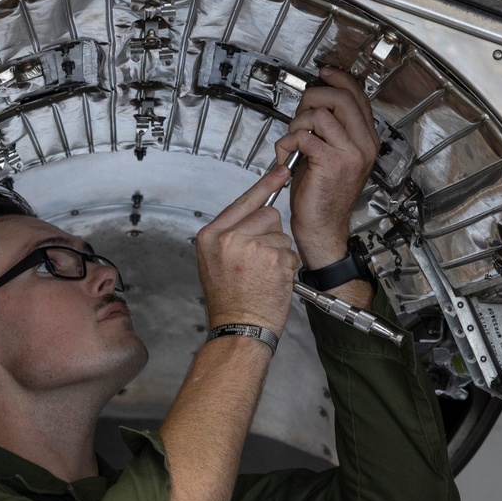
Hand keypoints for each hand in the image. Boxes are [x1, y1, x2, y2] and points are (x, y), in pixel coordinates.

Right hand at [196, 165, 300, 334]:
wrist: (239, 329)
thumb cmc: (230, 301)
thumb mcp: (215, 262)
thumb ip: (230, 236)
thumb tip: (256, 216)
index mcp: (211, 235)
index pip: (243, 201)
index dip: (265, 185)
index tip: (281, 171)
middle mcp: (228, 238)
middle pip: (267, 215)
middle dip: (270, 235)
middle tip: (258, 263)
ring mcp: (251, 247)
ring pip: (281, 234)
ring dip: (279, 254)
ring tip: (263, 275)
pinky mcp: (272, 258)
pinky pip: (290, 252)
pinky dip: (287, 268)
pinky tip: (272, 282)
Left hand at [274, 67, 379, 269]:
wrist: (322, 227)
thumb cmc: (322, 194)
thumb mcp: (332, 154)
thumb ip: (331, 128)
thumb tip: (315, 101)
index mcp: (367, 140)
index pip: (358, 96)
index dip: (338, 79)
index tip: (323, 74)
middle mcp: (364, 144)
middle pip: (340, 97)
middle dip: (311, 98)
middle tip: (299, 116)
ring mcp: (351, 153)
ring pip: (319, 114)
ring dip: (296, 124)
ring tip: (292, 143)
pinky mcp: (332, 162)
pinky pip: (304, 135)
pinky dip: (287, 142)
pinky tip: (285, 156)